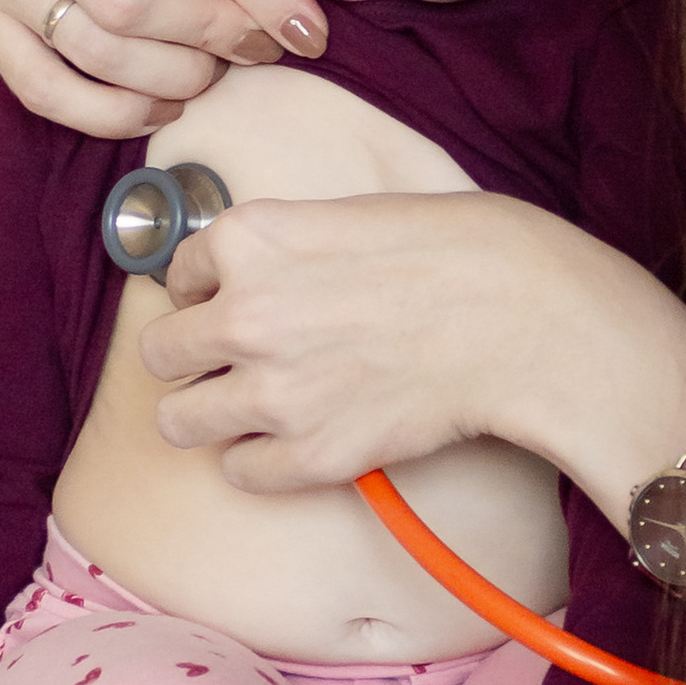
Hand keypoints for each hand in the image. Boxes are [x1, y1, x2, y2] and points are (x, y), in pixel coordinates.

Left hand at [145, 190, 685, 518]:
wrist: (524, 317)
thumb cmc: (463, 250)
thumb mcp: (355, 211)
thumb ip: (290, 243)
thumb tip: (262, 270)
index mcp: (252, 238)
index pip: (178, 274)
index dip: (204, 291)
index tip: (229, 301)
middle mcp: (242, 313)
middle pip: (160, 353)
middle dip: (190, 358)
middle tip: (229, 362)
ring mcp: (270, 391)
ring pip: (179, 422)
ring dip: (211, 415)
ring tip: (251, 410)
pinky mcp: (308, 454)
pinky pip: (240, 473)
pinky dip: (264, 463)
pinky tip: (298, 442)